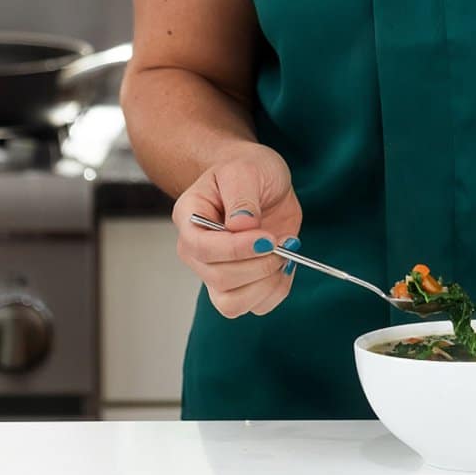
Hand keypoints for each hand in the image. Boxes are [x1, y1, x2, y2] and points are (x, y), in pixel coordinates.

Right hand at [172, 141, 303, 317]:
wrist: (259, 177)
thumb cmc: (246, 169)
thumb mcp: (245, 169)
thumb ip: (242, 197)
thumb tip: (242, 227)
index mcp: (189, 219)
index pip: (201, 249)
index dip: (235, 250)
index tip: (267, 238)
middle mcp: (197, 252)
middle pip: (220, 280)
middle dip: (259, 264)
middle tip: (282, 240)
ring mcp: (216, 272)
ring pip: (234, 304)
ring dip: (267, 282)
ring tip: (285, 252)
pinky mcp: (241, 284)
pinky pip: (256, 306)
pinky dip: (277, 289)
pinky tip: (286, 263)